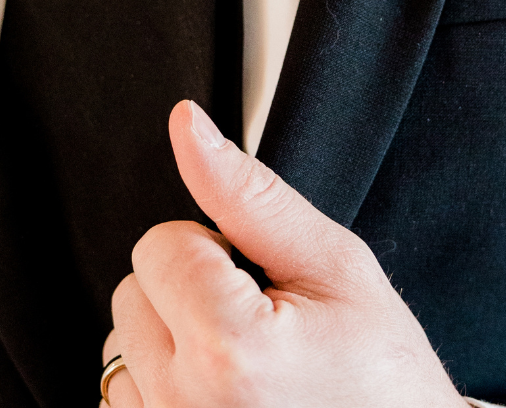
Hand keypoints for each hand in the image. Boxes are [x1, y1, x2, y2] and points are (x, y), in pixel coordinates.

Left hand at [100, 100, 468, 407]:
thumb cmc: (383, 377)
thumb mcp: (334, 268)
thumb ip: (249, 192)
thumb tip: (187, 125)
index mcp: (229, 348)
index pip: (161, 244)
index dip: (216, 252)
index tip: (263, 289)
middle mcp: (185, 402)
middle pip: (133, 290)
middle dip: (189, 292)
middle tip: (260, 327)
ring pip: (122, 343)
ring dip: (172, 339)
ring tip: (242, 366)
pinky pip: (124, 394)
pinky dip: (163, 385)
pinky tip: (220, 394)